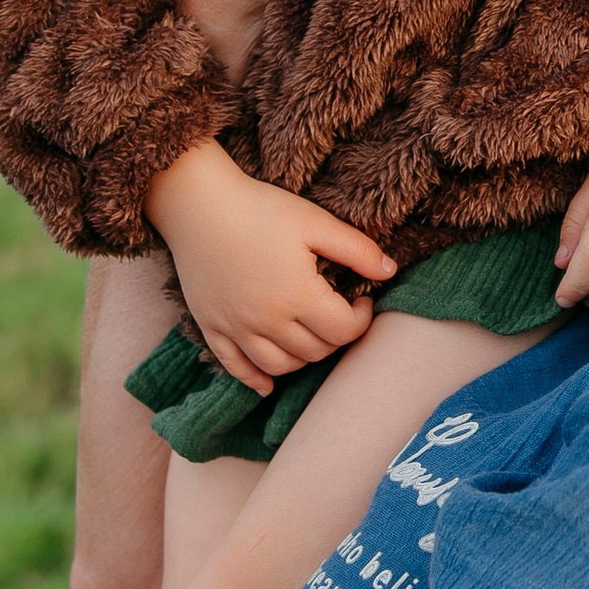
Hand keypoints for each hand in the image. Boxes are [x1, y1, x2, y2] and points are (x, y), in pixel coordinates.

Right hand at [146, 138, 397, 390]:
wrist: (198, 203)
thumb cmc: (259, 208)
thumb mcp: (315, 221)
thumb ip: (357, 250)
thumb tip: (390, 271)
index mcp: (298, 296)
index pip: (344, 331)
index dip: (361, 319)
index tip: (361, 300)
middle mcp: (268, 321)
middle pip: (316, 351)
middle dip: (335, 336)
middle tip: (336, 314)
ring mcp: (237, 329)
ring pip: (281, 366)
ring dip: (304, 358)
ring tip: (310, 334)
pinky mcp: (212, 328)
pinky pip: (237, 368)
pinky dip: (256, 380)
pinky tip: (268, 384)